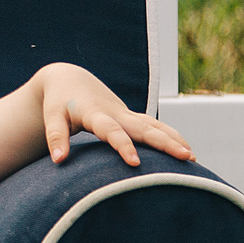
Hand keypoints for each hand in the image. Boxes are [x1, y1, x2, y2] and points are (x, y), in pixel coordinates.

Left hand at [35, 67, 194, 167]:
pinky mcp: (132, 118)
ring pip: (154, 126)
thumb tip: (59, 161)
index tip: (135, 163)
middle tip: (184, 157)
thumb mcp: (52, 118)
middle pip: (144, 128)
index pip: (112, 131)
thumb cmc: (58, 102)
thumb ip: (56, 137)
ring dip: (174, 140)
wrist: (70, 80)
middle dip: (164, 143)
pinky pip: (155, 127)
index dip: (123, 146)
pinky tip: (186, 151)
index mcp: (95, 113)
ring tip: (191, 158)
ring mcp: (127, 114)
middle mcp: (116, 113)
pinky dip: (171, 136)